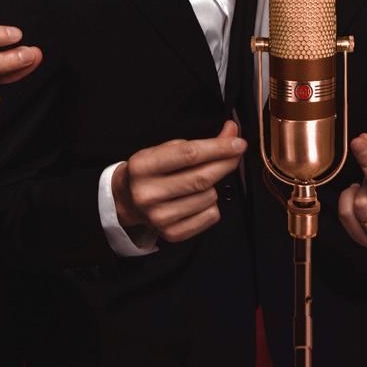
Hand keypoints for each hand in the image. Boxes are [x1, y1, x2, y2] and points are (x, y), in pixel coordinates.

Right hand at [111, 120, 245, 243]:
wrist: (128, 200)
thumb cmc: (152, 170)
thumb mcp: (167, 149)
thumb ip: (200, 142)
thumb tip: (231, 132)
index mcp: (143, 166)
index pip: (189, 154)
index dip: (218, 147)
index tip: (238, 142)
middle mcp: (148, 194)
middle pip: (202, 178)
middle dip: (226, 163)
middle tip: (236, 153)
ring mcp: (159, 217)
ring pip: (209, 196)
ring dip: (215, 185)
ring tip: (199, 181)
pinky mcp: (172, 234)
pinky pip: (211, 216)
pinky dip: (212, 204)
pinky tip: (198, 198)